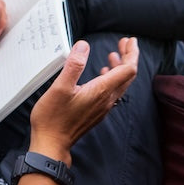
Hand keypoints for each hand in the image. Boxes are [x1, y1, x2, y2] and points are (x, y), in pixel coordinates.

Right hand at [28, 38, 138, 163]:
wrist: (52, 143)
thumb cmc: (53, 118)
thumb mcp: (60, 87)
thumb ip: (74, 65)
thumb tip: (83, 46)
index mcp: (101, 91)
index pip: (128, 69)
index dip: (131, 53)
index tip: (129, 41)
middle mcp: (106, 100)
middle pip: (127, 76)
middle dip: (128, 57)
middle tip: (125, 43)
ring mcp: (102, 107)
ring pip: (120, 84)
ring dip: (120, 67)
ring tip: (114, 55)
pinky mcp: (96, 112)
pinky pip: (112, 92)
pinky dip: (111, 79)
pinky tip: (102, 75)